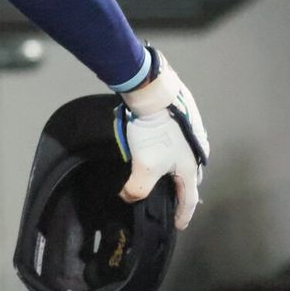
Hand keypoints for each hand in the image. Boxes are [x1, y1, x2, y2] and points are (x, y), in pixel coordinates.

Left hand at [118, 49, 208, 229]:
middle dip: (182, 195)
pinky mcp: (180, 128)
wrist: (153, 96)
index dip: (183, 214)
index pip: (189, 199)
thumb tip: (127, 197)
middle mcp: (195, 156)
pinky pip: (176, 151)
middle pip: (189, 182)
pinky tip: (159, 157)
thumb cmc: (153, 134)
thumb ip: (137, 188)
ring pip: (183, 165)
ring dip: (175, 176)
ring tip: (164, 182)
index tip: (179, 226)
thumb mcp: (144, 166)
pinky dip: (169, 160)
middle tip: (173, 204)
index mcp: (190, 169)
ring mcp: (189, 141)